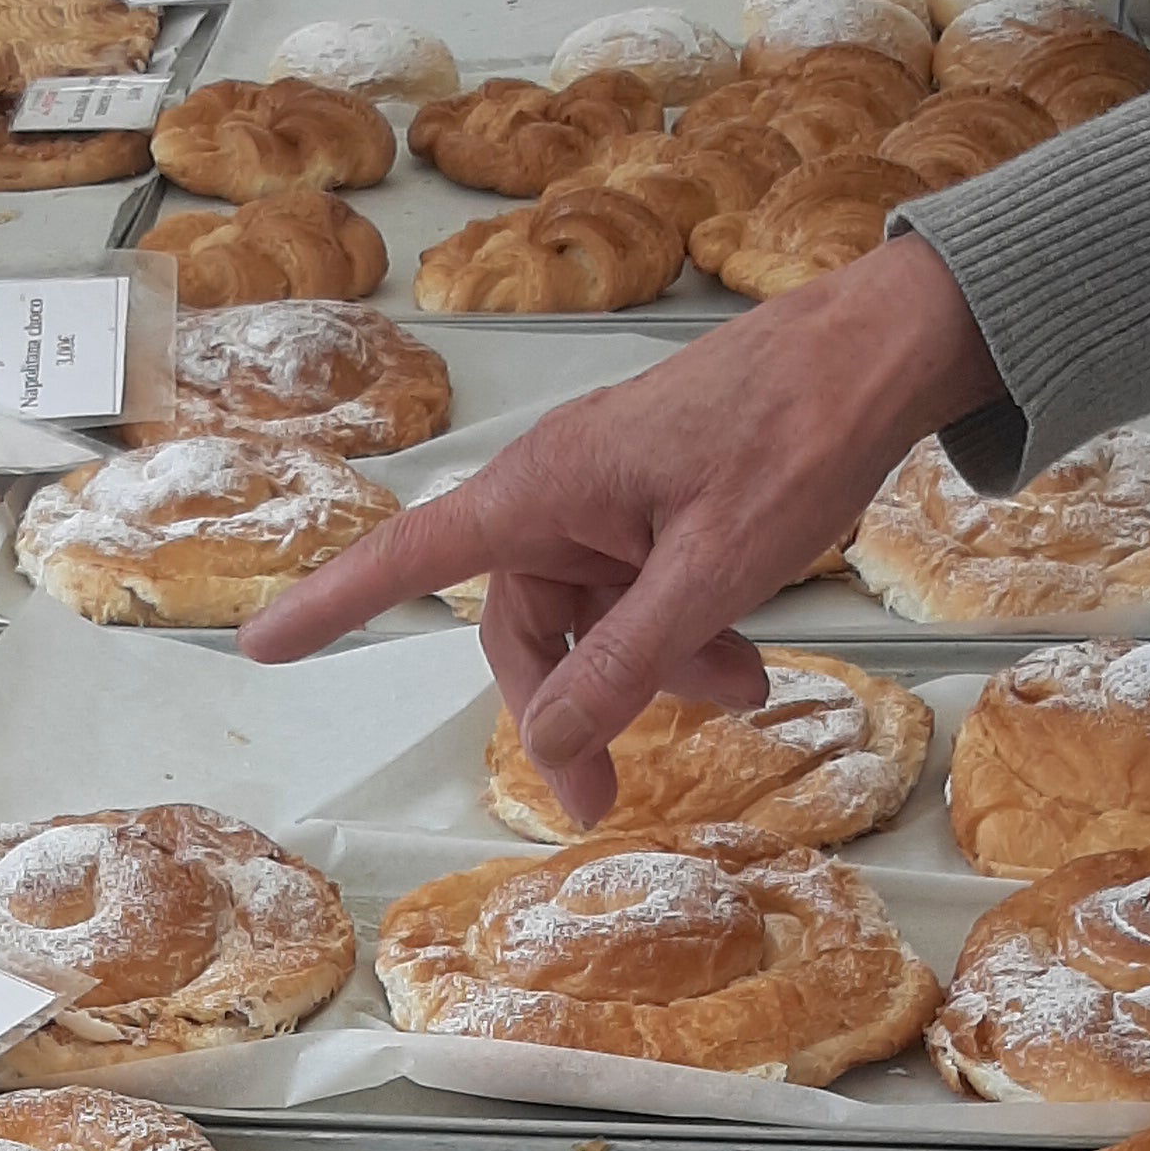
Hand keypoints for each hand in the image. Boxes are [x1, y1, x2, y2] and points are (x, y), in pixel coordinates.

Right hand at [236, 236, 1009, 827]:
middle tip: (597, 800)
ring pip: (591, 616)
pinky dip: (681, 636)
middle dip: (563, 709)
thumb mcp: (712, 571)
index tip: (262, 647)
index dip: (330, 607)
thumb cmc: (800, 430)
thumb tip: (551, 743)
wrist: (887, 350)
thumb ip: (626, 662)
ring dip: (647, 673)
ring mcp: (611, 494)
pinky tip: (746, 663)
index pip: (407, 559)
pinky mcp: (658, 499)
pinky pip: (639, 590)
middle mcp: (560, 488)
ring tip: (736, 695)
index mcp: (544, 489)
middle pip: (520, 623)